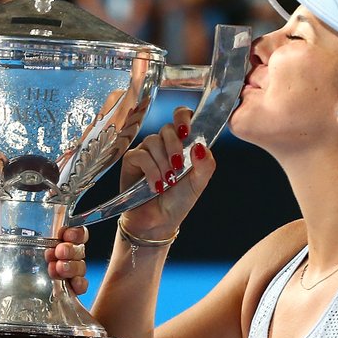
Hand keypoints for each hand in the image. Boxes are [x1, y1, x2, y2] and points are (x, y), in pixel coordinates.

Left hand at [0, 222, 89, 295]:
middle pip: (79, 248)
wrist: (9, 301)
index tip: (66, 233)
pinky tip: (71, 286)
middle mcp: (62, 257)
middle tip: (57, 252)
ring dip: (71, 266)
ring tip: (55, 268)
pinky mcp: (68, 295)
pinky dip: (79, 285)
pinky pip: (81, 287)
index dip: (75, 232)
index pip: (73, 233)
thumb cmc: (10, 269)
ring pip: (81, 266)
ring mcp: (66, 276)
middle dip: (71, 249)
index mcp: (51, 242)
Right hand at [118, 107, 214, 238]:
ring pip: (153, 141)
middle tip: (178, 167)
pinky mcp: (132, 160)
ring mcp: (147, 150)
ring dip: (163, 163)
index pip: (182, 117)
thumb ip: (205, 164)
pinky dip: (151, 170)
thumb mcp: (199, 183)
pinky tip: (155, 185)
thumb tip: (200, 146)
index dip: (183, 117)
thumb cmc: (179, 200)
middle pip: (167, 128)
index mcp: (182, 144)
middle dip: (174, 146)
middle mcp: (164, 144)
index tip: (186, 131)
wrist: (159, 221)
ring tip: (167, 182)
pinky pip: (140, 155)